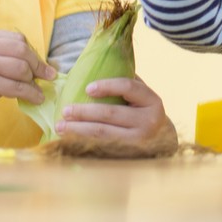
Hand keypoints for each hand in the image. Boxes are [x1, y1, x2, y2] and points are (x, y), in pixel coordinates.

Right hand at [0, 31, 54, 133]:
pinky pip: (15, 88)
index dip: (32, 53)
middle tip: (48, 76)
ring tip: (39, 90)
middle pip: (22, 50)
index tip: (40, 64)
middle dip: (38, 64)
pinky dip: (30, 93)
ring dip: (34, 81)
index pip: (17, 39)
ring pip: (20, 68)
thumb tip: (36, 64)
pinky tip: (36, 98)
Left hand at [55, 76, 177, 148]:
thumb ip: (127, 84)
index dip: (108, 86)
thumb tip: (97, 68)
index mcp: (152, 101)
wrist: (162, 140)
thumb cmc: (145, 111)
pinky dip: (82, 141)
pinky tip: (69, 138)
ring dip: (78, 128)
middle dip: (84, 111)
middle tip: (65, 110)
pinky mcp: (127, 153)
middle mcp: (147, 121)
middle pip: (111, 113)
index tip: (87, 88)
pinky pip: (100, 145)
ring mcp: (137, 140)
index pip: (128, 88)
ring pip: (102, 132)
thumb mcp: (143, 96)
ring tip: (60, 126)